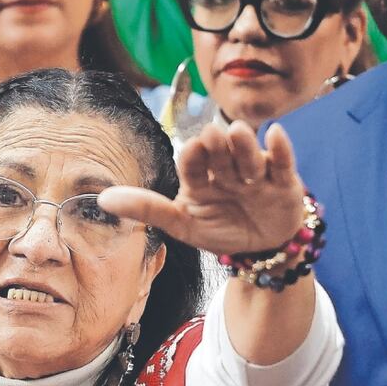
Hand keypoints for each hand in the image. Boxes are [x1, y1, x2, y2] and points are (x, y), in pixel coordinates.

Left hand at [99, 121, 305, 255]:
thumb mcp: (182, 224)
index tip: (193, 148)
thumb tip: (102, 199)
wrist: (263, 251)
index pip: (193, 160)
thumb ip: (146, 209)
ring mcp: (255, 173)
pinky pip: (283, 160)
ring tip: (239, 135)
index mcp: (200, 178)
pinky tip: (274, 134)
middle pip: (221, 151)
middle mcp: (226, 169)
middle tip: (213, 137)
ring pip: (249, 152)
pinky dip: (280, 147)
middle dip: (217, 145)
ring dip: (244, 144)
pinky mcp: (284, 181)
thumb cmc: (221, 231)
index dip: (194, 154)